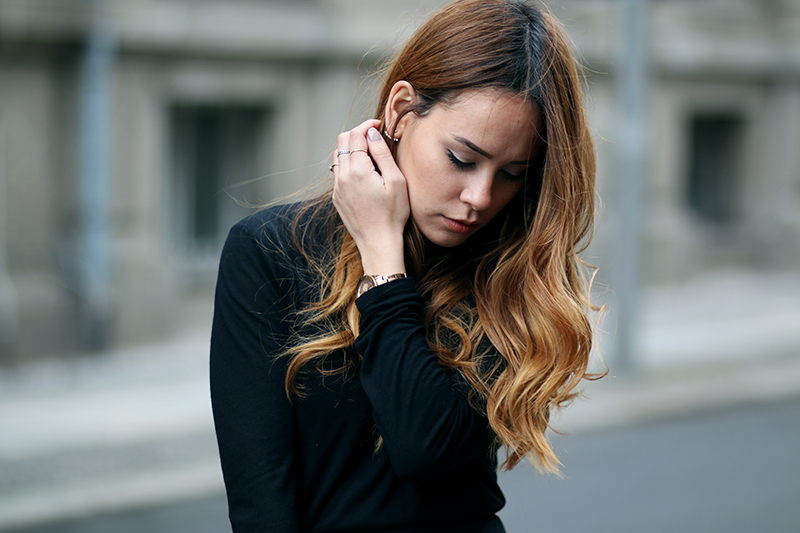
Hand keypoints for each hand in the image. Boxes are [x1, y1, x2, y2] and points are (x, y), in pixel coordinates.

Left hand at [331, 120, 408, 274]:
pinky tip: (363, 172)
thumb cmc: (393, 214)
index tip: (379, 125)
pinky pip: (338, 172)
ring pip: (338, 156)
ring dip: (351, 149)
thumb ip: (382, 153)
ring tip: (369, 155)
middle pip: (342, 141)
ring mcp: (337, 187)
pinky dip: (348, 164)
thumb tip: (373, 133)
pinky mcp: (337, 197)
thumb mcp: (396, 180)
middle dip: (357, 133)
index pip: (356, 134)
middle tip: (374, 138)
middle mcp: (343, 176)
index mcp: (358, 169)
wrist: (378, 242)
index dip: (368, 125)